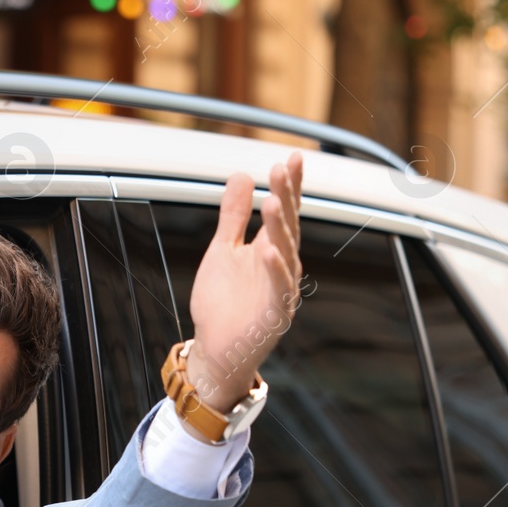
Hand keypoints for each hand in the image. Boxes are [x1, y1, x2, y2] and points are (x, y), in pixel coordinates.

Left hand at [187, 151, 303, 412]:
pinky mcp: (275, 314)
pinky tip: (268, 251)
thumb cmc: (223, 302)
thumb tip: (242, 175)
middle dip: (286, 197)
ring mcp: (280, 289)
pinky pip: (278, 290)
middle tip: (282, 169)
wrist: (216, 347)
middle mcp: (280, 266)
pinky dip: (275, 271)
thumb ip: (233, 216)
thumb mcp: (223, 250)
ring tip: (273, 201)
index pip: (283, 212)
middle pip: (286, 226)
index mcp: (270, 249)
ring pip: (285, 254)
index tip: (291, 158)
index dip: (289, 186)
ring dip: (279, 228)